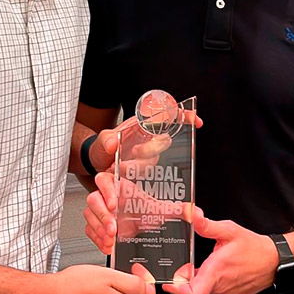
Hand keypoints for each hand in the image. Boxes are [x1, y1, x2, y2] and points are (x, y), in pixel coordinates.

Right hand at [46, 264, 155, 293]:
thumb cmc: (76, 287)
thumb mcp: (109, 276)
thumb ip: (133, 283)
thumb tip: (148, 286)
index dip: (145, 278)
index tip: (136, 267)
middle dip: (135, 283)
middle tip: (125, 269)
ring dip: (121, 288)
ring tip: (109, 276)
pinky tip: (98, 286)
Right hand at [84, 172, 198, 255]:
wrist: (136, 223)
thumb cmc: (143, 211)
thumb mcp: (159, 209)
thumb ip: (176, 209)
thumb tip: (194, 211)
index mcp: (119, 186)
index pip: (105, 181)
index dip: (107, 191)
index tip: (114, 205)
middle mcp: (106, 197)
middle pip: (94, 200)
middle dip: (103, 216)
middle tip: (113, 228)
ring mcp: (99, 212)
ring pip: (90, 216)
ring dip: (99, 229)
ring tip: (111, 239)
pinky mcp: (95, 225)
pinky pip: (89, 230)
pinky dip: (97, 239)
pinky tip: (107, 245)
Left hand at [87, 112, 204, 174]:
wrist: (99, 163)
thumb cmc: (104, 147)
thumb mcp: (102, 140)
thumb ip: (105, 140)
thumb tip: (111, 143)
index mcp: (144, 125)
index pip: (168, 117)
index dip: (184, 117)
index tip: (195, 120)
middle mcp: (151, 140)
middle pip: (164, 141)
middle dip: (150, 149)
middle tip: (133, 152)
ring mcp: (150, 156)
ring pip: (154, 160)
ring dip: (138, 165)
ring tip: (120, 167)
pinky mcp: (147, 171)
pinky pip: (149, 175)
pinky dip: (136, 176)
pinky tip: (124, 176)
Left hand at [161, 211, 278, 293]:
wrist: (273, 262)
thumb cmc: (253, 247)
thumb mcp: (229, 230)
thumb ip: (206, 225)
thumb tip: (190, 214)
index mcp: (217, 272)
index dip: (177, 290)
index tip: (170, 279)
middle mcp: (219, 289)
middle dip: (179, 286)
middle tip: (180, 269)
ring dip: (190, 287)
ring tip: (192, 269)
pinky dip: (201, 289)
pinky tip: (204, 273)